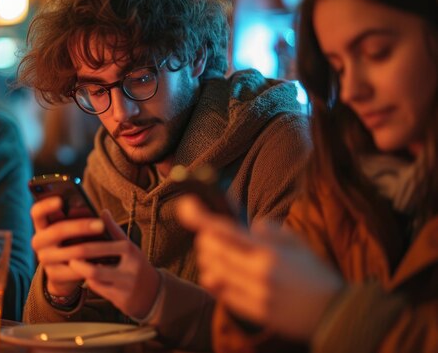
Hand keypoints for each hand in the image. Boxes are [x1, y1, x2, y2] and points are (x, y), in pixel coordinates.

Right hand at [30, 196, 109, 296]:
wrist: (66, 273)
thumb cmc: (73, 241)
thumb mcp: (75, 229)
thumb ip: (83, 220)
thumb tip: (103, 212)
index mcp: (42, 225)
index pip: (37, 212)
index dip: (46, 205)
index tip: (60, 200)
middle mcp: (39, 241)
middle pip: (57, 231)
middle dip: (81, 227)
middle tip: (100, 225)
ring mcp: (44, 259)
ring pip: (70, 252)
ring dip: (90, 248)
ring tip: (107, 245)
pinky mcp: (53, 275)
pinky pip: (74, 269)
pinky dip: (90, 265)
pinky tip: (102, 261)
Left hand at [67, 209, 159, 318]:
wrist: (154, 292)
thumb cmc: (136, 264)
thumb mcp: (129, 246)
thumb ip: (114, 230)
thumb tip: (103, 210)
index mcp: (130, 251)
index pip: (102, 247)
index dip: (84, 245)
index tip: (70, 240)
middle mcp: (129, 269)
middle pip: (95, 269)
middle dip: (78, 264)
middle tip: (67, 257)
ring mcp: (125, 287)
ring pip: (95, 282)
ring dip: (83, 274)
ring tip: (74, 264)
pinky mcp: (121, 300)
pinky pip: (99, 290)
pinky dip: (91, 282)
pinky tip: (86, 276)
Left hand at [178, 196, 342, 340]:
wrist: (334, 313)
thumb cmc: (316, 274)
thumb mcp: (298, 243)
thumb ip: (271, 231)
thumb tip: (248, 226)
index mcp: (269, 252)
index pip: (226, 231)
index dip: (202, 218)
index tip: (186, 207)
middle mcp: (259, 273)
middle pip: (215, 252)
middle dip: (204, 240)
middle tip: (205, 235)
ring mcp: (256, 295)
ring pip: (215, 273)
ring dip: (207, 261)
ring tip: (210, 254)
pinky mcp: (255, 313)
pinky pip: (224, 295)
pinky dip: (214, 282)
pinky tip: (215, 275)